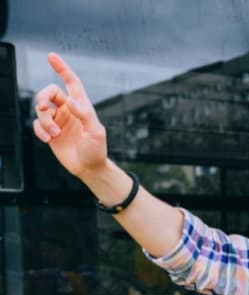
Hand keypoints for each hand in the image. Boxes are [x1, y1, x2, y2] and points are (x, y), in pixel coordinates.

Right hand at [33, 53, 108, 177]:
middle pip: (49, 93)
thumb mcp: (96, 132)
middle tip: (43, 107)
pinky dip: (39, 130)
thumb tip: (70, 101)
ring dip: (44, 121)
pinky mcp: (49, 131)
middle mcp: (68, 110)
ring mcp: (58, 120)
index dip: (62, 69)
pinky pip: (36, 124)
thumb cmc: (96, 149)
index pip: (71, 82)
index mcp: (82, 106)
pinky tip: (48, 139)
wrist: (88, 167)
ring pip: (40, 109)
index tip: (51, 56)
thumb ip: (85, 115)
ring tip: (54, 134)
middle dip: (42, 97)